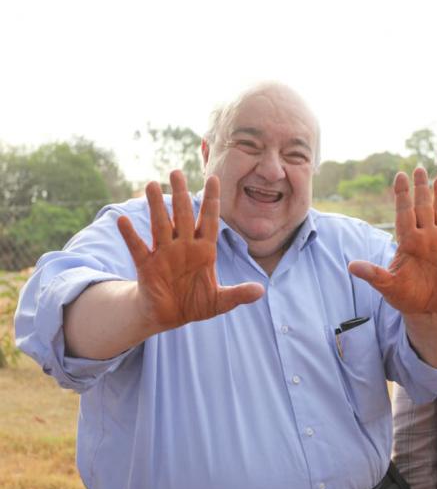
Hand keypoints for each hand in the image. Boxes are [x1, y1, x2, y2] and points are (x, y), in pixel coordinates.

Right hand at [117, 170, 263, 332]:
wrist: (170, 316)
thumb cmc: (196, 303)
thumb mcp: (220, 301)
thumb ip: (238, 294)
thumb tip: (261, 291)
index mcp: (204, 250)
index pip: (210, 220)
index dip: (212, 201)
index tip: (213, 179)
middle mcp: (184, 246)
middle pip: (183, 216)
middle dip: (181, 195)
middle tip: (176, 172)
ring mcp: (164, 254)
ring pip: (160, 225)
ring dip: (156, 207)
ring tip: (151, 185)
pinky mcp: (147, 266)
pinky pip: (138, 248)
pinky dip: (130, 235)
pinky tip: (124, 221)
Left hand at [348, 168, 436, 314]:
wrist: (428, 308)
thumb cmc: (406, 296)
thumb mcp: (388, 286)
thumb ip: (374, 274)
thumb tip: (351, 266)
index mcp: (409, 242)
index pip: (404, 212)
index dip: (402, 194)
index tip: (400, 176)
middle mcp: (426, 237)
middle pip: (422, 207)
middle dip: (421, 188)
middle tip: (418, 169)